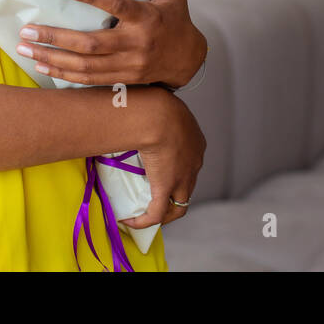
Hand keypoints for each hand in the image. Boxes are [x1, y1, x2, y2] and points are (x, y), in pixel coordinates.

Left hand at [16, 0, 208, 87]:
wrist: (187, 60)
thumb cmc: (175, 18)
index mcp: (147, 19)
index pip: (118, 7)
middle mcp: (135, 45)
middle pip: (91, 44)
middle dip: (56, 38)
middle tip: (29, 29)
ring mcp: (127, 65)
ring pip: (84, 65)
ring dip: (52, 58)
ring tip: (25, 48)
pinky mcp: (121, 79)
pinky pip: (88, 79)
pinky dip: (63, 74)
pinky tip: (42, 65)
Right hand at [121, 87, 204, 229]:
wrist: (157, 114)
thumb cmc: (155, 102)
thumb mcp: (159, 104)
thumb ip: (150, 111)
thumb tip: (128, 106)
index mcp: (195, 140)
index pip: (190, 162)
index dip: (177, 170)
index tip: (158, 170)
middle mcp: (194, 162)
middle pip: (188, 186)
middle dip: (173, 194)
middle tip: (155, 197)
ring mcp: (183, 178)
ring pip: (179, 206)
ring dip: (164, 213)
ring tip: (146, 215)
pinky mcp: (166, 188)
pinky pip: (157, 213)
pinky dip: (145, 220)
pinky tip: (130, 221)